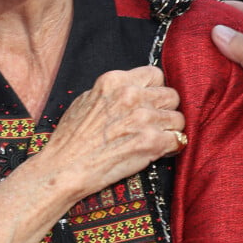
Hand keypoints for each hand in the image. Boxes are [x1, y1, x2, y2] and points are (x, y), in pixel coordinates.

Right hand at [41, 65, 185, 201]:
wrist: (64, 168)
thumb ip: (113, 93)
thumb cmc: (71, 139)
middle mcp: (131, 95)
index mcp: (115, 81)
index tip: (149, 102)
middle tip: (154, 123)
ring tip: (153, 139)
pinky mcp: (151, 142)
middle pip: (171, 95)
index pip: (155, 74)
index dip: (154, 90)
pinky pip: (178, 140)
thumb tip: (132, 92)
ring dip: (169, 130)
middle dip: (165, 110)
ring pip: (178, 118)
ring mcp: (143, 118)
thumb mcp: (86, 100)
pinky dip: (170, 148)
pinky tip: (157, 151)